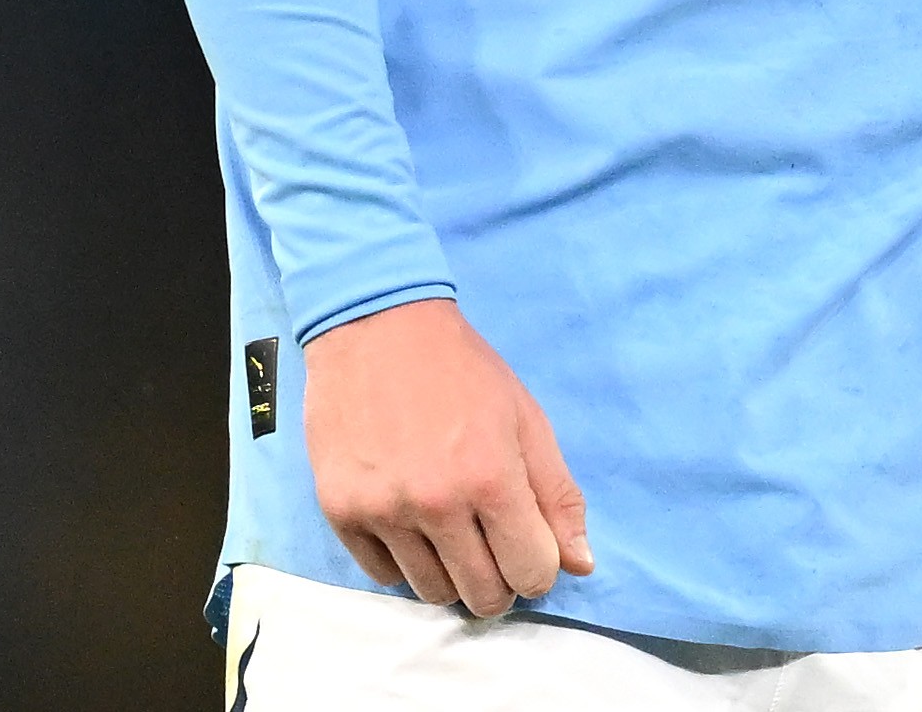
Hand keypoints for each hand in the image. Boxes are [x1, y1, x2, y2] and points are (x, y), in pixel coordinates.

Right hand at [302, 297, 596, 614]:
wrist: (376, 325)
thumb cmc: (461, 369)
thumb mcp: (526, 419)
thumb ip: (557, 495)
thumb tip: (582, 564)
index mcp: (491, 478)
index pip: (531, 574)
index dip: (538, 566)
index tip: (527, 544)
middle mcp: (435, 504)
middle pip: (483, 595)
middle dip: (499, 579)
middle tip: (490, 544)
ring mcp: (383, 511)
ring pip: (431, 593)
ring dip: (450, 573)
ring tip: (448, 530)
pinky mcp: (340, 511)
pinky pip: (382, 576)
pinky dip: (402, 561)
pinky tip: (409, 522)